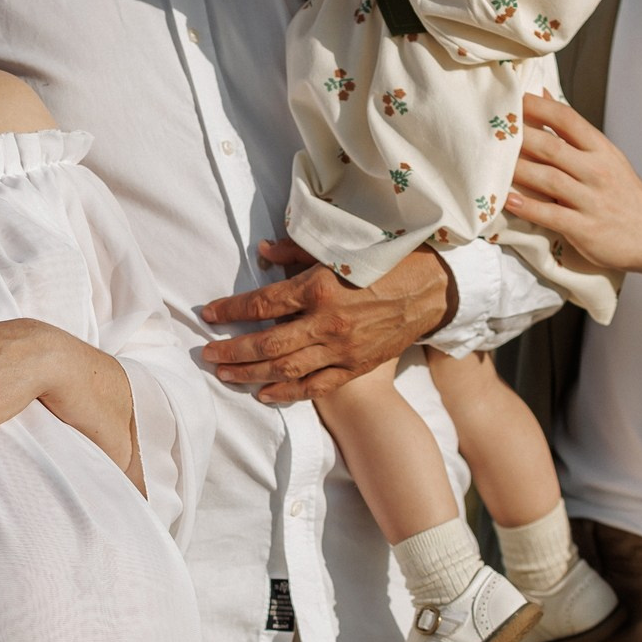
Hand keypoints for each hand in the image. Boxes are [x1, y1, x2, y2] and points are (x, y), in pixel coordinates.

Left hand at [195, 241, 454, 401]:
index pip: (262, 303)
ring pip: (287, 370)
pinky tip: (265, 394)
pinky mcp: (357, 367)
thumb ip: (298, 250)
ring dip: (251, 375)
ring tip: (225, 375)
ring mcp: (343, 350)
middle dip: (233, 351)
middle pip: (267, 344)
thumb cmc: (387, 260)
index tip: (208, 313)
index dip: (230, 310)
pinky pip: (316, 387)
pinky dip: (289, 394)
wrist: (434, 289)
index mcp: (320, 287)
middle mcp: (328, 323)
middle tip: (207, 355)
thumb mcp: (341, 246)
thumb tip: (263, 251)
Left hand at [507, 94, 641, 275]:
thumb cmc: (622, 193)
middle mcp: (597, 171)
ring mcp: (592, 200)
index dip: (537, 107)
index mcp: (601, 149)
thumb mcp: (605, 156)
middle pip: (552, 148)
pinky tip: (507, 200)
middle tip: (489, 131)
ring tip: (489, 164)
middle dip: (520, 138)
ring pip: (549, 179)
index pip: (567, 119)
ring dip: (517, 170)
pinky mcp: (586, 228)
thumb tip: (543, 95)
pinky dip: (528, 207)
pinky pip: (552, 215)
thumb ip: (571, 131)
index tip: (510, 99)